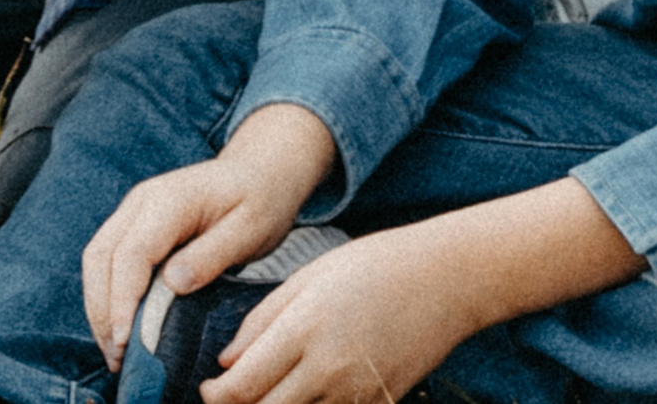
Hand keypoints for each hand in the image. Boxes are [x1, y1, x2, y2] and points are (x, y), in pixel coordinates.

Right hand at [82, 104, 338, 370]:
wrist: (259, 171)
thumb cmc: (259, 200)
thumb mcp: (250, 229)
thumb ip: (211, 255)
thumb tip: (173, 284)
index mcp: (170, 199)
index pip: (131, 254)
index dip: (123, 300)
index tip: (126, 341)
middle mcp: (142, 201)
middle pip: (101, 257)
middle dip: (103, 310)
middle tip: (117, 357)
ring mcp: (134, 211)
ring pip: (97, 259)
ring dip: (99, 306)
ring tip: (115, 350)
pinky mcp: (134, 225)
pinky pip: (108, 259)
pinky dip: (107, 294)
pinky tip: (121, 325)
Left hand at [202, 225, 480, 403]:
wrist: (447, 279)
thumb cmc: (375, 265)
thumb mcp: (309, 276)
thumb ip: (262, 320)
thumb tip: (228, 362)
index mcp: (304, 330)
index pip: (241, 387)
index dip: (214, 396)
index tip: (209, 387)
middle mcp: (328, 369)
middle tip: (231, 396)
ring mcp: (356, 393)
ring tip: (268, 394)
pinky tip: (306, 394)